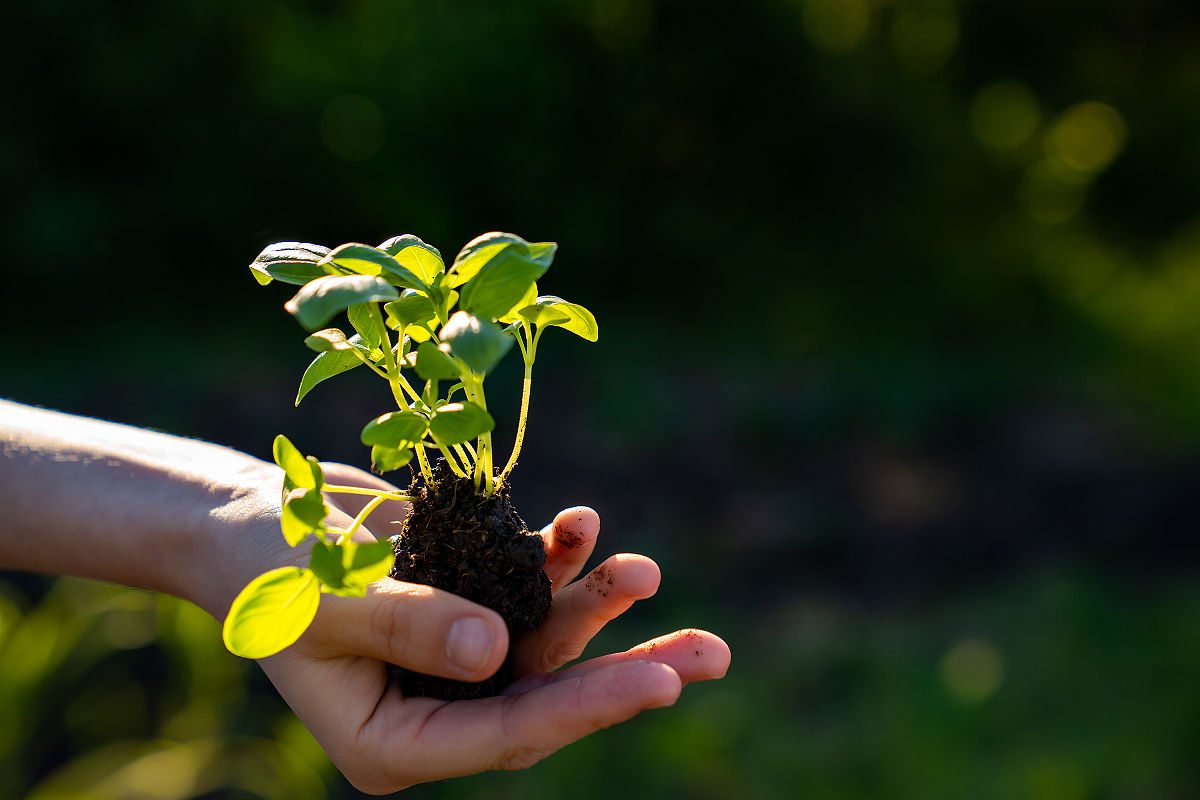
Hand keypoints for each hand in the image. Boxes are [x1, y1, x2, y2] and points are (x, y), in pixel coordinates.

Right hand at [251, 463, 729, 793]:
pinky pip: (527, 588)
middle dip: (630, 673)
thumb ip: (408, 622)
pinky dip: (556, 558)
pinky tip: (580, 524)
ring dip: (599, 602)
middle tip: (712, 656)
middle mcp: (438, 705)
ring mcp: (458, 655)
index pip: (508, 733)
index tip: (662, 680)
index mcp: (394, 740)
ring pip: (548, 643)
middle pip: (549, 699)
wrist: (252, 518)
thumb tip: (497, 649)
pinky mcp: (468, 602)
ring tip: (643, 568)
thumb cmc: (264, 564)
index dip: (587, 708)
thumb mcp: (325, 596)